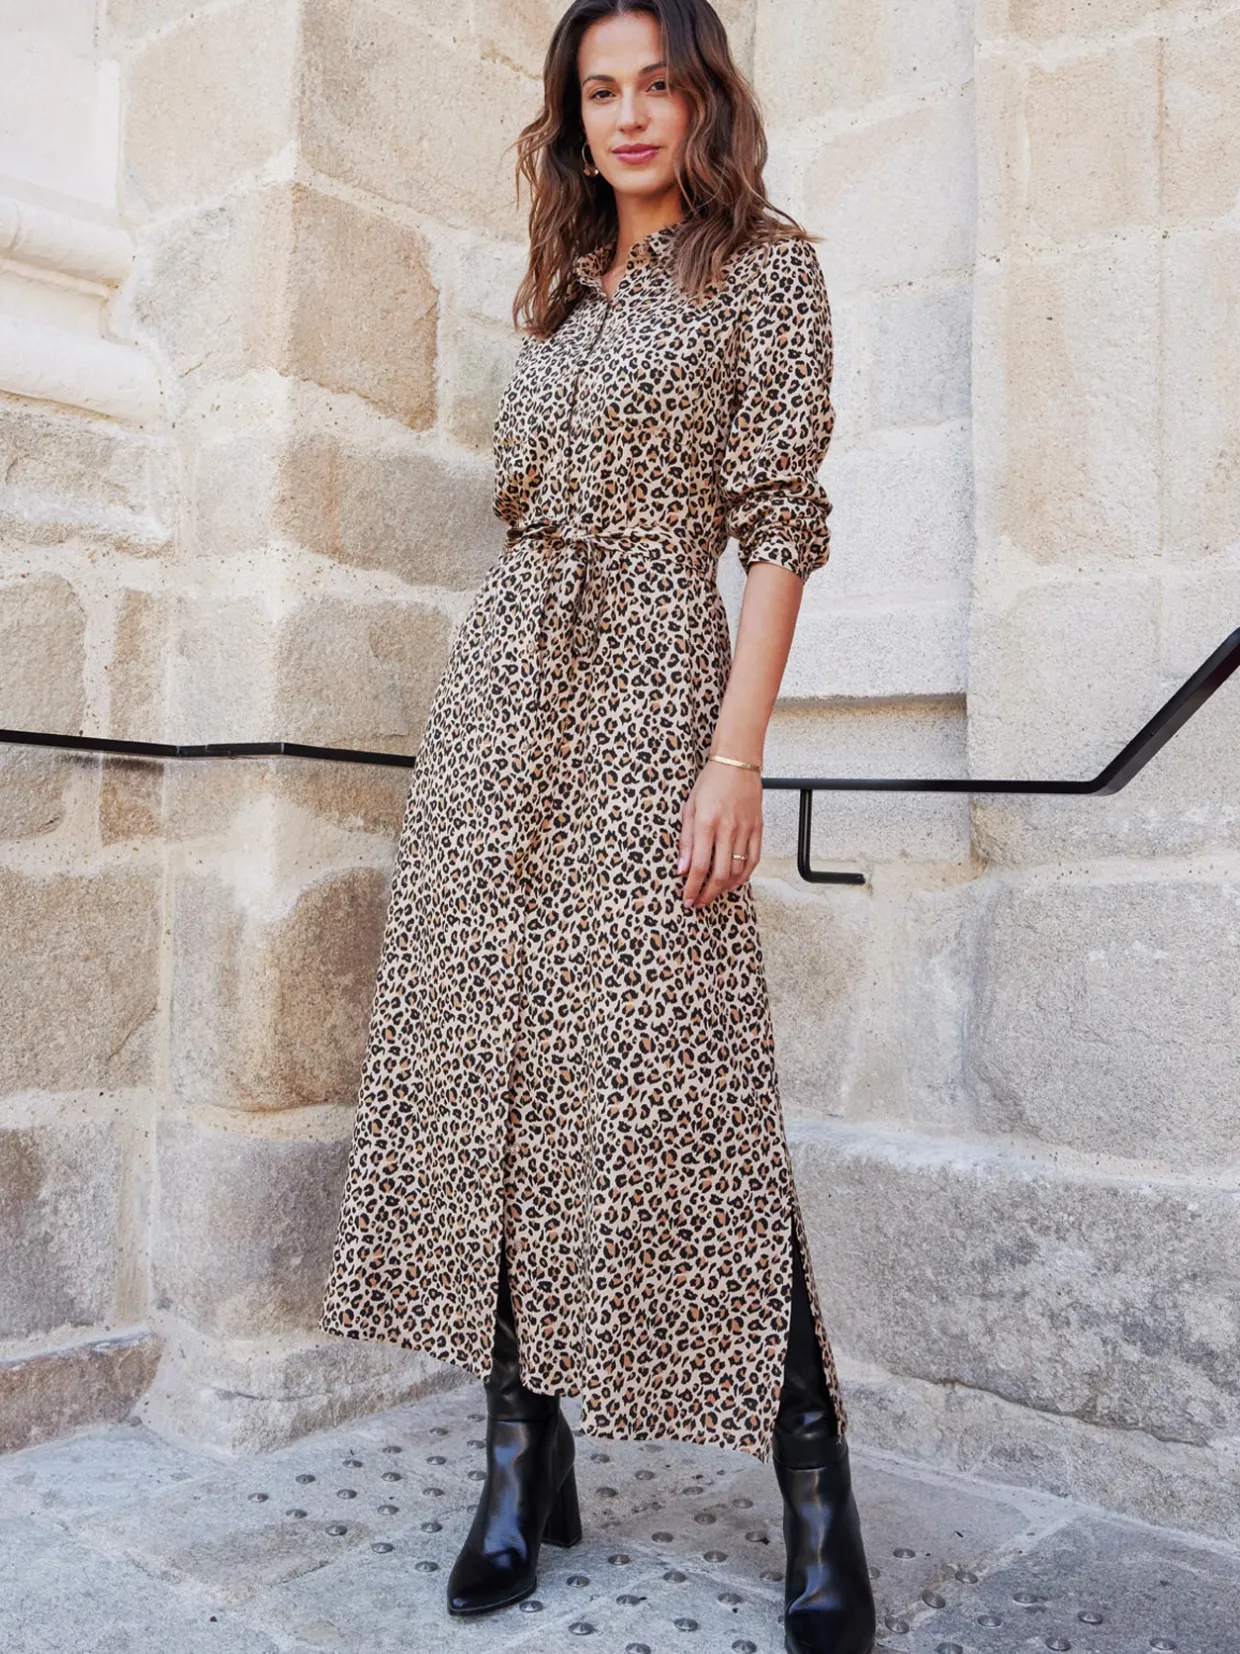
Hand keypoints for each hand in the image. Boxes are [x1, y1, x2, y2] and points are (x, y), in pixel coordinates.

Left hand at [677, 758, 762, 908]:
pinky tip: (734, 882)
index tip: (687, 899)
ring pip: (738, 870)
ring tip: (713, 893)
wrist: (737, 762)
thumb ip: (686, 840)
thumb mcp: (689, 808)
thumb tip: (682, 869)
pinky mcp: (758, 829)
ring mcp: (745, 830)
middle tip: (698, 903)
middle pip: (720, 874)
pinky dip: (744, 875)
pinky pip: (753, 859)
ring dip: (725, 888)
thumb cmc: (710, 783)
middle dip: (707, 894)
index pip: (699, 865)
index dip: (693, 887)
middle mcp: (727, 829)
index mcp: (707, 823)